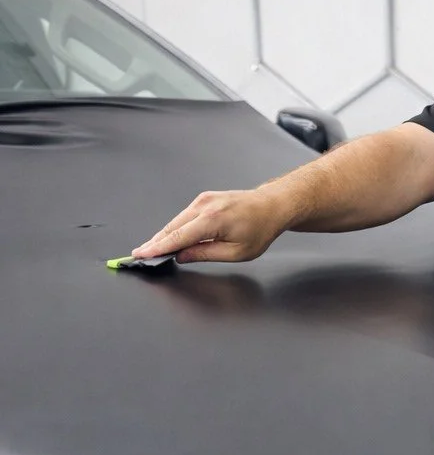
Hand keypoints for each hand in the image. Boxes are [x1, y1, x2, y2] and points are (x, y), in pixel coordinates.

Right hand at [131, 188, 289, 263]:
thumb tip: (181, 256)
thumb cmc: (260, 229)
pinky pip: (184, 215)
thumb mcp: (236, 252)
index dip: (156, 248)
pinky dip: (175, 227)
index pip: (177, 237)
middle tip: (140, 255)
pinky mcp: (205, 198)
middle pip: (172, 228)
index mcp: (213, 220)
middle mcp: (205, 205)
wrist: (272, 206)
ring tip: (152, 250)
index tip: (140, 254)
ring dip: (164, 235)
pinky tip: (170, 238)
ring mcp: (204, 199)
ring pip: (176, 221)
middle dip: (155, 243)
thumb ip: (205, 254)